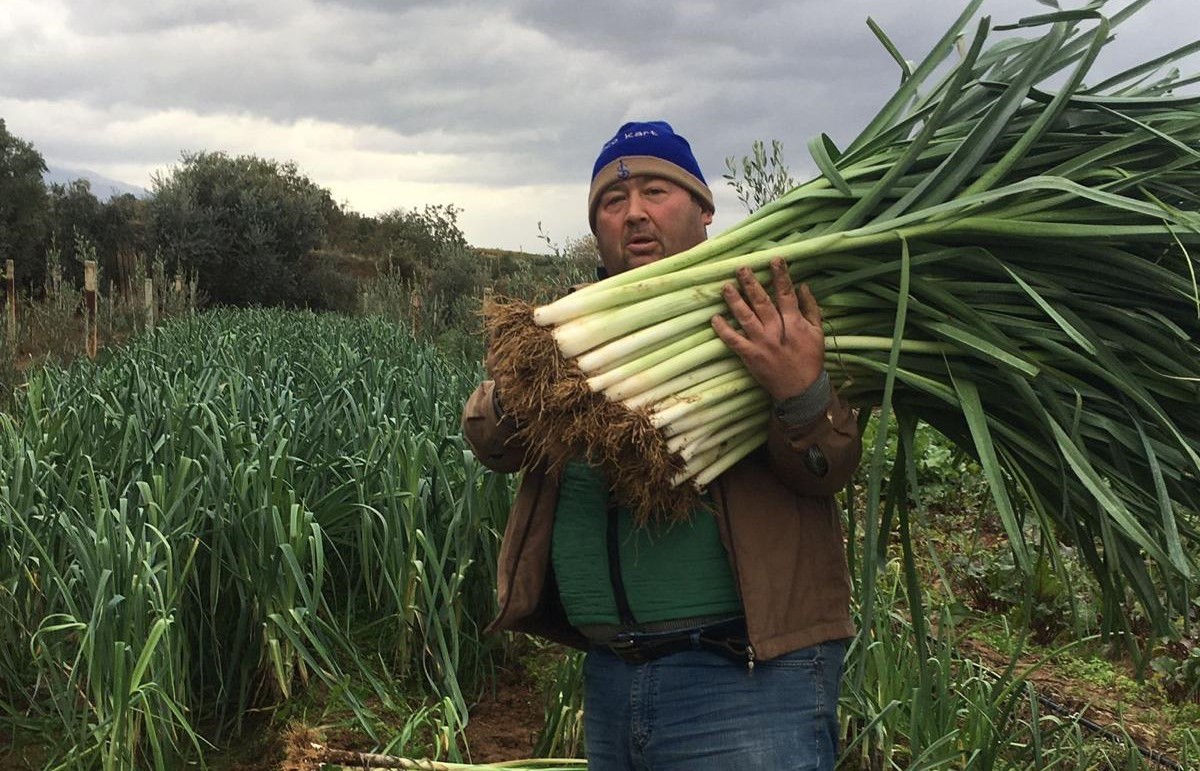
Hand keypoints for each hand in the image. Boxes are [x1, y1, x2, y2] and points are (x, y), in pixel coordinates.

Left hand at [712, 258, 824, 400]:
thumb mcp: (818, 333)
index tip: (774, 260)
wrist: (801, 390)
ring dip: (735, 301)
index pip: (786, 295)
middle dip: (751, 284)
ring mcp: (762, 344)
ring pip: (746, 318)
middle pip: (762, 303)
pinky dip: (724, 330)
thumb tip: (804, 286)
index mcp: (794, 323)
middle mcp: (776, 331)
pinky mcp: (750, 356)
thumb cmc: (810, 359)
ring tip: (726, 287)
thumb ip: (811, 308)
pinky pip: (734, 341)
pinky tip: (715, 318)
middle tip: (741, 268)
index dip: (780, 276)